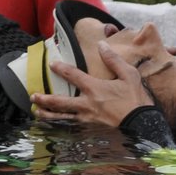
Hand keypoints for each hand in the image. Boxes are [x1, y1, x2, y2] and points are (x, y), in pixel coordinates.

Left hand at [30, 39, 155, 126]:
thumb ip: (113, 60)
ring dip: (47, 114)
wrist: (142, 125)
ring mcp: (86, 119)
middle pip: (59, 101)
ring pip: (61, 117)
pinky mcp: (89, 130)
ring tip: (36, 112)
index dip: (61, 68)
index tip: (52, 64)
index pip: (73, 75)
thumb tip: (102, 45)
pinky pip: (70, 127)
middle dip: (44, 98)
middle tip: (33, 96)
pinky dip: (58, 126)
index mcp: (95, 88)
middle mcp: (86, 104)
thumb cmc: (136, 100)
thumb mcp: (129, 75)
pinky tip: (52, 126)